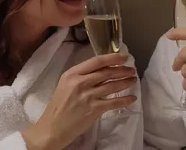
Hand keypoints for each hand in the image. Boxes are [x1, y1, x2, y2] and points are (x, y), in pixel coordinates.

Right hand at [22, 53, 136, 149]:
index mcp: (72, 73)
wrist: (52, 128)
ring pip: (112, 86)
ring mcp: (87, 96)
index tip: (123, 57)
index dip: (112, 58)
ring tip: (133, 80)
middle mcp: (80, 82)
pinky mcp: (93, 109)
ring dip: (125, 82)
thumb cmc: (59, 106)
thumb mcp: (66, 84)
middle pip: (107, 72)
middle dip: (122, 70)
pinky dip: (125, 100)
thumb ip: (81, 76)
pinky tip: (132, 98)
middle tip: (131, 70)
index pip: (96, 61)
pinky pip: (113, 102)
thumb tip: (102, 69)